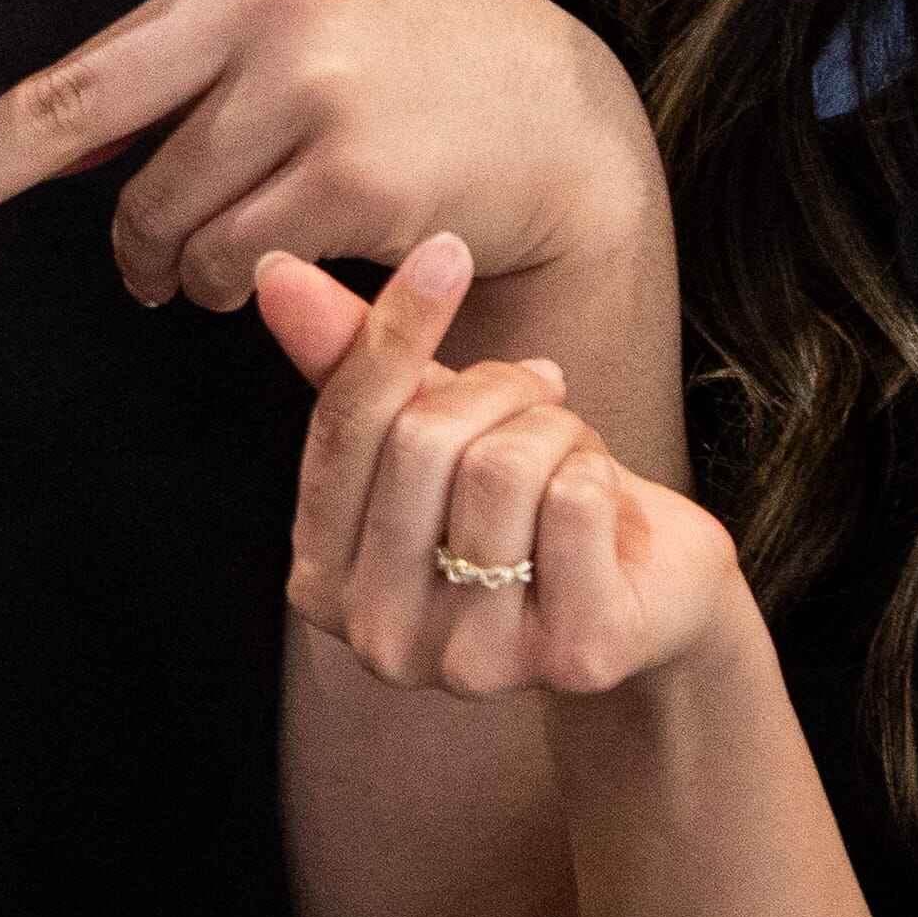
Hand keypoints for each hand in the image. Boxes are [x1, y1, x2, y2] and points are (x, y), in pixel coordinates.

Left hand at [0, 0, 654, 305]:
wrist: (558, 114)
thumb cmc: (404, 50)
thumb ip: (172, 43)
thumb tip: (36, 154)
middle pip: (60, 106)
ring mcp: (305, 82)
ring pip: (145, 212)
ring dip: (143, 259)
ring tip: (177, 261)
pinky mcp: (346, 176)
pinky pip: (216, 261)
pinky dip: (207, 285)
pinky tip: (241, 272)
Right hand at [259, 240, 740, 698]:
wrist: (645, 592)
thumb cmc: (523, 504)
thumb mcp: (430, 426)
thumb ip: (347, 361)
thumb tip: (272, 271)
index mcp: (319, 581)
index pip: (342, 428)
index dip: (394, 328)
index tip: (446, 252)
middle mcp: (379, 640)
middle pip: (421, 442)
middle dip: (497, 388)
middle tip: (539, 391)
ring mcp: (473, 664)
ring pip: (502, 467)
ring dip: (554, 431)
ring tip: (567, 455)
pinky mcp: (571, 658)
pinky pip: (575, 502)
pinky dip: (599, 471)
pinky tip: (604, 506)